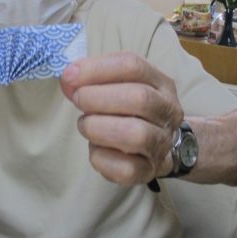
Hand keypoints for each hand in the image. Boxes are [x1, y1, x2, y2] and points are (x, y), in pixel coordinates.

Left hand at [60, 52, 183, 186]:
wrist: (160, 147)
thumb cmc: (131, 110)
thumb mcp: (119, 85)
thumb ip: (94, 78)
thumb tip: (68, 78)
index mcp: (160, 82)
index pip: (133, 66)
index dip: (97, 69)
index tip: (70, 76)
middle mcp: (167, 111)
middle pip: (139, 98)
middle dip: (97, 98)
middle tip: (77, 100)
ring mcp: (161, 143)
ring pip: (134, 134)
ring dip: (97, 128)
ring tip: (85, 125)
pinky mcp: (148, 171)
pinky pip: (125, 168)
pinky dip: (101, 157)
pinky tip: (95, 148)